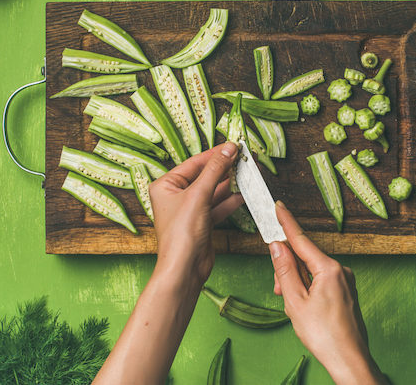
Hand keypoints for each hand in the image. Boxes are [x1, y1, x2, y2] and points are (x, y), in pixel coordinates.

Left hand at [149, 142, 242, 286]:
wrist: (185, 269)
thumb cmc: (181, 235)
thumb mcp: (199, 195)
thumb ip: (215, 170)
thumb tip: (229, 149)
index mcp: (166, 185)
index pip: (195, 163)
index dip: (216, 154)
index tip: (235, 146)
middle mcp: (176, 196)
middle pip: (205, 175)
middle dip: (226, 168)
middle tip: (246, 158)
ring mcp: (189, 210)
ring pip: (214, 191)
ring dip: (231, 183)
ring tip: (249, 173)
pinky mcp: (201, 223)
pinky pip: (218, 206)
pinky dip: (230, 200)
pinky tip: (243, 194)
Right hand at [269, 202, 387, 384]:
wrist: (349, 360)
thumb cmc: (325, 336)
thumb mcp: (295, 302)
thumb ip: (285, 271)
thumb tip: (277, 247)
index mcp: (329, 269)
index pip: (302, 239)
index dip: (287, 222)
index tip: (279, 206)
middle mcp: (341, 270)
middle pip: (305, 258)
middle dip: (288, 270)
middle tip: (279, 291)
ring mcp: (345, 282)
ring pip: (312, 272)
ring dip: (297, 283)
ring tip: (294, 307)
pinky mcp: (346, 293)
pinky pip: (321, 282)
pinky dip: (308, 290)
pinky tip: (304, 308)